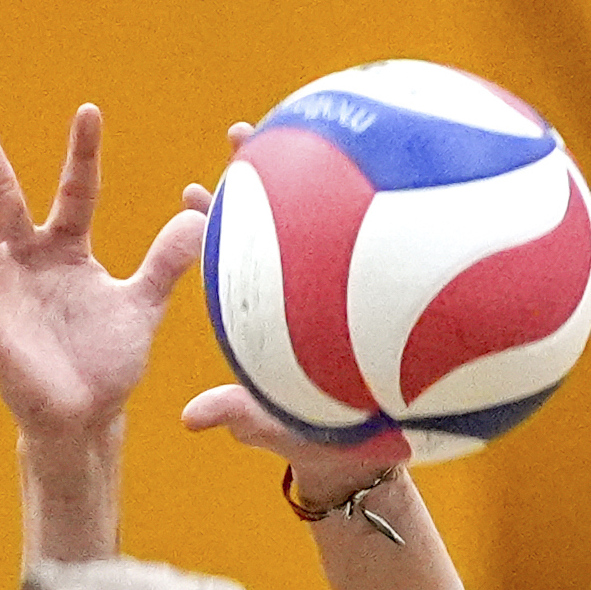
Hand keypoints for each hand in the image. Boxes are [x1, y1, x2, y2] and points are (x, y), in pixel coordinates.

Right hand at [0, 95, 203, 444]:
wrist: (87, 415)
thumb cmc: (107, 359)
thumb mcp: (141, 305)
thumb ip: (165, 263)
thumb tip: (201, 220)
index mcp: (67, 249)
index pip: (77, 191)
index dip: (83, 154)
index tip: (89, 110)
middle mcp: (27, 258)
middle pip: (4, 193)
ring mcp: (1, 288)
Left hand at [180, 124, 411, 499]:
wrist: (362, 458)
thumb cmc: (315, 443)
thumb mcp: (271, 427)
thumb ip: (236, 415)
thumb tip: (194, 416)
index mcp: (262, 314)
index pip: (227, 258)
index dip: (210, 224)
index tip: (194, 191)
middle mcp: (295, 293)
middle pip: (270, 225)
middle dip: (257, 179)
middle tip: (244, 135)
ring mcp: (333, 292)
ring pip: (322, 227)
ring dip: (316, 181)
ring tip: (309, 131)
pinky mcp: (374, 303)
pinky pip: (375, 253)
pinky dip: (382, 219)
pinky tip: (397, 184)